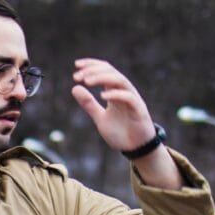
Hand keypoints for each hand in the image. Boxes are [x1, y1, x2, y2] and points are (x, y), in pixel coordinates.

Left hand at [71, 58, 181, 189]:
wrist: (135, 149)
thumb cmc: (121, 132)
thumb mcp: (100, 118)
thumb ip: (89, 104)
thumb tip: (75, 88)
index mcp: (115, 92)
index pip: (105, 70)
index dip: (91, 65)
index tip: (76, 65)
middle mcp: (124, 92)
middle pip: (111, 72)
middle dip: (93, 71)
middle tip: (78, 76)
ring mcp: (133, 99)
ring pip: (120, 80)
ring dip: (103, 78)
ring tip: (87, 81)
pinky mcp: (139, 110)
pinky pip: (129, 97)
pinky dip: (115, 94)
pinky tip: (102, 96)